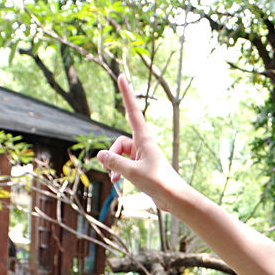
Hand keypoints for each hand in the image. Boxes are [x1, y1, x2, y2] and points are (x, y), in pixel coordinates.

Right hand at [95, 74, 190, 208]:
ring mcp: (142, 155)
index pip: (132, 111)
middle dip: (111, 155)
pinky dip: (120, 172)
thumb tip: (100, 155)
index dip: (126, 94)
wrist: (174, 197)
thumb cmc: (157, 182)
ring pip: (120, 155)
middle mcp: (143, 144)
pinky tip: (118, 183)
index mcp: (144, 139)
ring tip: (114, 180)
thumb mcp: (131, 172)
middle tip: (110, 171)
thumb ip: (114, 162)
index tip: (122, 77)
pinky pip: (125, 164)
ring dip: (114, 166)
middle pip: (119, 142)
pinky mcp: (142, 166)